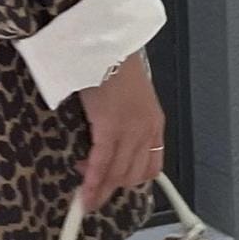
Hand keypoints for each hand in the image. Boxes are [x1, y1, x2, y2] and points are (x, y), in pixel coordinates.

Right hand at [77, 53, 165, 213]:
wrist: (107, 46)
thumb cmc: (114, 66)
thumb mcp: (131, 99)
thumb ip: (127, 121)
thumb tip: (109, 141)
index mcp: (154, 124)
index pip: (150, 167)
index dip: (129, 181)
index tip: (113, 186)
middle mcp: (146, 131)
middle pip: (132, 175)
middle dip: (111, 189)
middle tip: (92, 192)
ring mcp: (129, 130)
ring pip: (117, 174)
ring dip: (100, 188)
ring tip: (84, 192)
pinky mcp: (110, 127)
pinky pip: (101, 162)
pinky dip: (92, 180)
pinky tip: (85, 190)